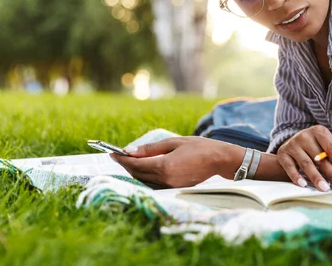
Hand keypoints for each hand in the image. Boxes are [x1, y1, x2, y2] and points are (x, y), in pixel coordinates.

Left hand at [110, 136, 244, 187]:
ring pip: (143, 181)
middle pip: (137, 174)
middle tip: (118, 155)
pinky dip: (144, 177)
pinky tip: (142, 169)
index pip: (136, 164)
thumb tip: (129, 151)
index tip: (112, 152)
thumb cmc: (198, 147)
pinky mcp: (174, 188)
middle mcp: (165, 179)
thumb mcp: (173, 142)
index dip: (122, 159)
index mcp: (164, 166)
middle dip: (126, 165)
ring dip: (134, 172)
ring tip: (129, 160)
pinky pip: (153, 184)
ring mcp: (170, 186)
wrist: (218, 160)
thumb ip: (150, 149)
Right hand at [277, 125, 331, 190]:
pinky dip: (296, 176)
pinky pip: (290, 167)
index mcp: (319, 131)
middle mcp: (305, 135)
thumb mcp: (323, 147)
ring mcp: (293, 144)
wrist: (291, 146)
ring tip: (324, 188)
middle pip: (321, 158)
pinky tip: (303, 185)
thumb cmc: (313, 149)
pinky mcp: (282, 153)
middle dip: (331, 174)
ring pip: (306, 163)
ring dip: (316, 177)